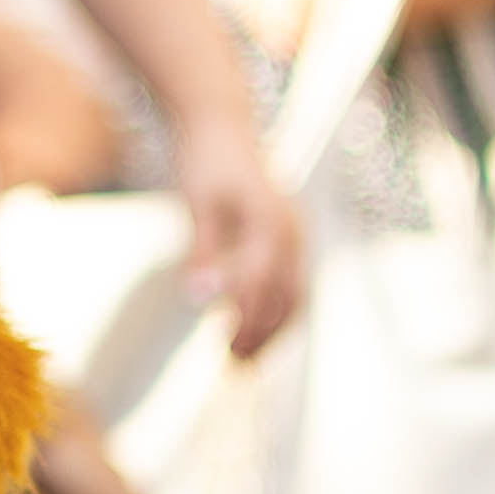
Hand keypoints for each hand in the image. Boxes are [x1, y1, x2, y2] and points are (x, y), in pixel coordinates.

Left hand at [171, 110, 304, 357]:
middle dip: (262, 333)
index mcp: (268, 220)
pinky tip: (255, 332)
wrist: (223, 128)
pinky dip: (278, 313)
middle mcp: (291, 230)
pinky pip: (293, 284)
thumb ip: (203, 252)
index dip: (244, 317)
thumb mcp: (197, 204)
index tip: (224, 346)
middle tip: (233, 365)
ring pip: (294, 295)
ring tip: (244, 359)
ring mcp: (297, 234)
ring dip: (273, 330)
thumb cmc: (205, 163)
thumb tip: (199, 297)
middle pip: (284, 295)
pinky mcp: (292, 238)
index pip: (259, 281)